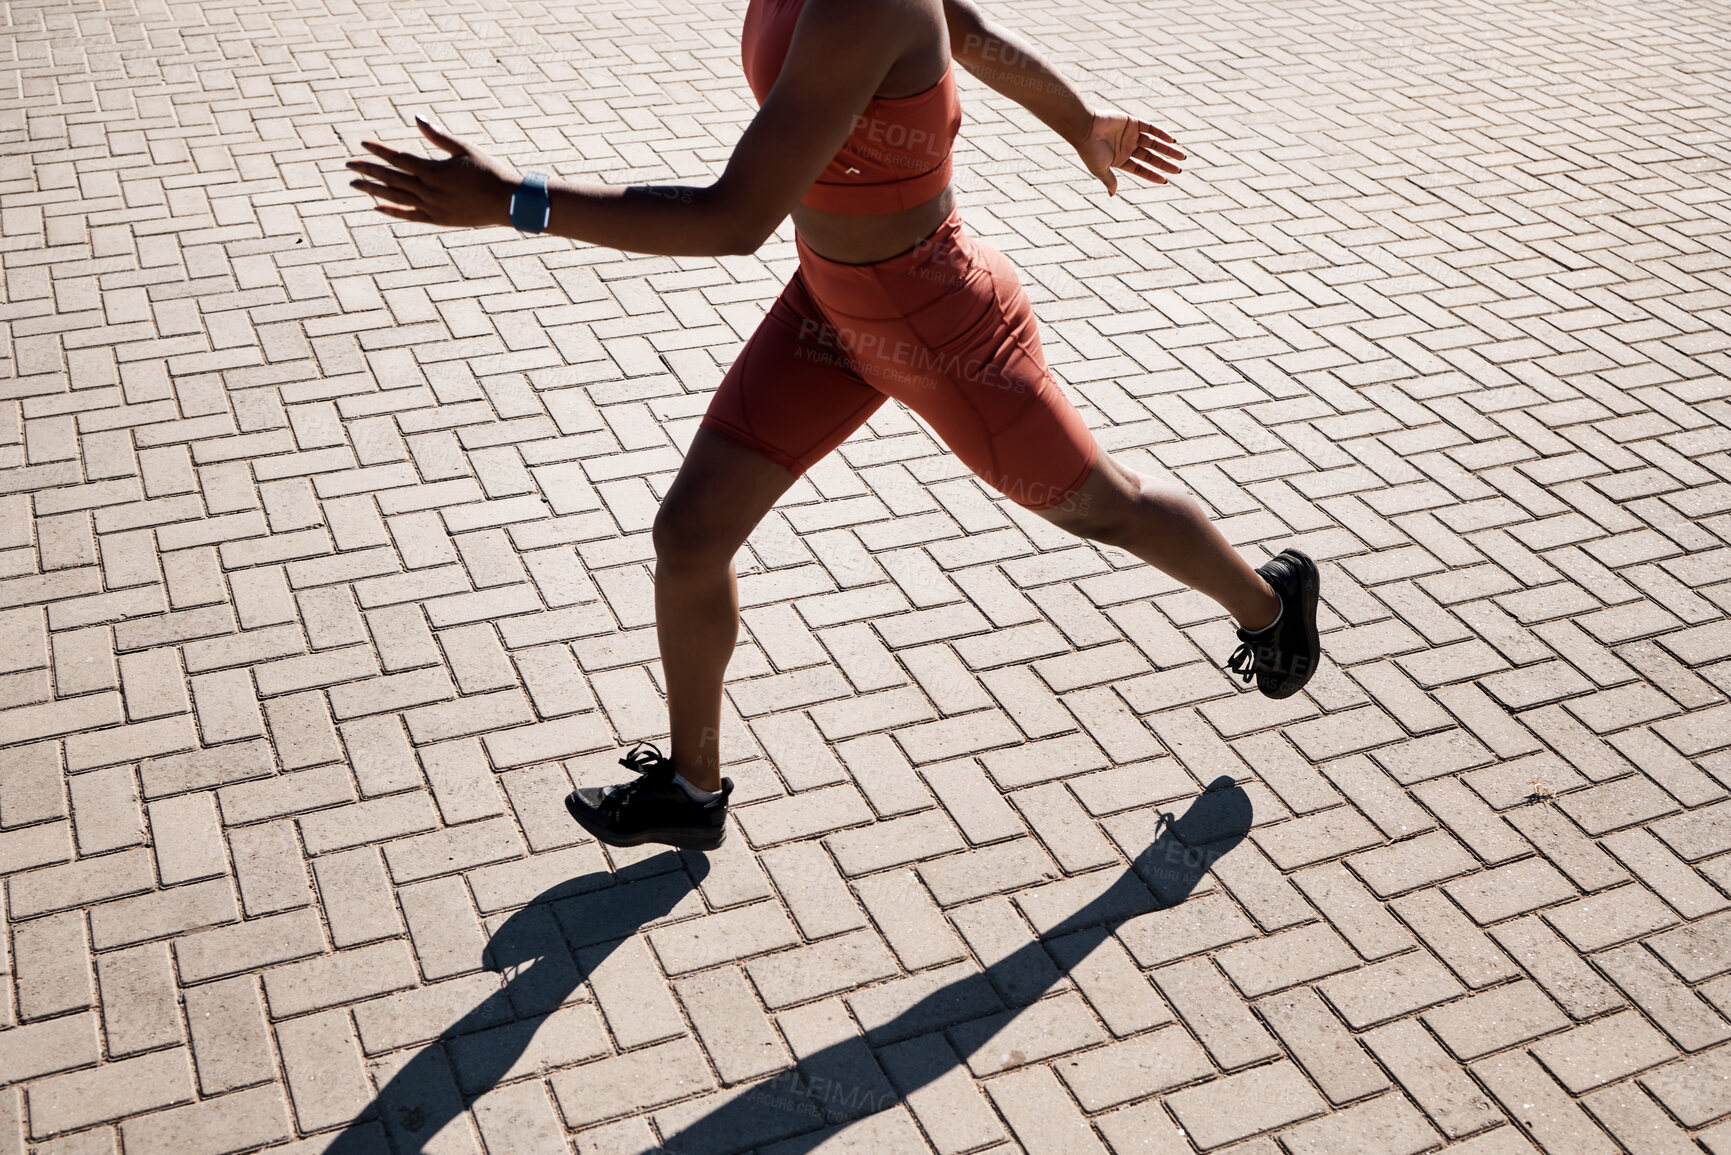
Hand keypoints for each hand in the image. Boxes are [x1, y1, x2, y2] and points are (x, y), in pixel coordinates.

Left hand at [346, 117, 519, 227]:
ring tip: (355, 185)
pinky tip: (376, 207)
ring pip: (395, 198)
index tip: (362, 144)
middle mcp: (428, 190)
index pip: (397, 158)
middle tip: (348, 166)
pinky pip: (408, 216)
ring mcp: (431, 207)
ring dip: (373, 191)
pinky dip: (391, 211)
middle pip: (390, 178)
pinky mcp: (437, 219)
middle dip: (367, 171)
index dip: (378, 151)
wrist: (507, 202)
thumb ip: (438, 136)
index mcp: (433, 170)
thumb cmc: (488, 171)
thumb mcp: (464, 149)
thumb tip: (417, 118)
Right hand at [1077, 111, 1184, 194]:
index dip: (1153, 175)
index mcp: (1120, 160)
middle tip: (1179, 169)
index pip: (1140, 169)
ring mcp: (1130, 135)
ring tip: (1181, 156)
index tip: (1165, 180)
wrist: (1085, 128)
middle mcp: (1127, 148)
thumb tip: (1113, 194)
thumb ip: (1109, 180)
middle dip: (1164, 163)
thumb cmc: (1090, 150)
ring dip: (1167, 149)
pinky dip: (1161, 134)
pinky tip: (1172, 141)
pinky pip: (1150, 128)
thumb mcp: (1100, 170)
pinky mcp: (1132, 122)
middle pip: (1150, 157)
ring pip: (1154, 143)